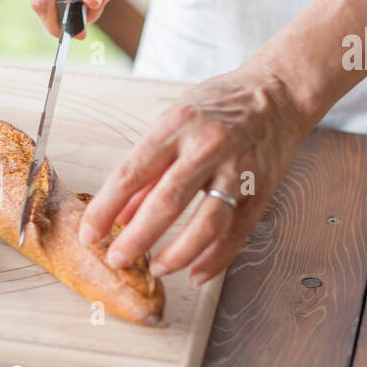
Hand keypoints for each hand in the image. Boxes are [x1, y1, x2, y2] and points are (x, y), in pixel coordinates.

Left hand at [79, 63, 309, 284]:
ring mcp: (237, 170)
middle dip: (137, 238)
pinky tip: (196, 273)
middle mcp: (207, 148)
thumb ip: (146, 171)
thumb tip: (118, 215)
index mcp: (175, 127)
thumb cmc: (218, 106)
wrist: (276, 93)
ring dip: (178, 254)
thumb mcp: (172, 124)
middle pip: (167, 202)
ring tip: (157, 269)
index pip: (131, 174)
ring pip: (206, 223)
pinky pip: (236, 233)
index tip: (89, 234)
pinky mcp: (261, 189)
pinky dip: (215, 258)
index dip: (105, 208)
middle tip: (118, 259)